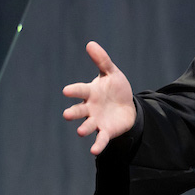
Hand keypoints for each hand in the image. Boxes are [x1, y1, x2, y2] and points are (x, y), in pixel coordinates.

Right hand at [62, 41, 135, 155]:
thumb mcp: (112, 73)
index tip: (66, 91)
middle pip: (79, 110)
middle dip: (74, 112)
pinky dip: (98, 144)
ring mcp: (97, 120)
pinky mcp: (106, 131)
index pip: (80, 90)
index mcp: (90, 92)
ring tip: (81, 131)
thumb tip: (90, 43)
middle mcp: (90, 107)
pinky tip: (94, 151)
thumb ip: (102, 60)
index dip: (74, 90)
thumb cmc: (116, 88)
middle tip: (67, 115)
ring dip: (84, 128)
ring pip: (88, 125)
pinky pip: (101, 139)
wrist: (128, 106)